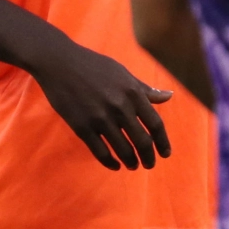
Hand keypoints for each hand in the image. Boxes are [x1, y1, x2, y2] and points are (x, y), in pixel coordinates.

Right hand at [32, 43, 172, 169]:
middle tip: (150, 165)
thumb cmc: (95, 66)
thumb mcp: (124, 74)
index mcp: (133, 94)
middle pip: (142, 140)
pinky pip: (99, 151)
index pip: (156, 124)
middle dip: (148, 157)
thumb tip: (169, 96)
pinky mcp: (81, 126)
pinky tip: (115, 165)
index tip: (165, 153)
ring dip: (131, 161)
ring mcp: (100, 118)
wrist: (60, 63)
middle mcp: (120, 108)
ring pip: (122, 149)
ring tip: (133, 166)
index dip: (162, 142)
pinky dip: (109, 162)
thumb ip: (145, 90)